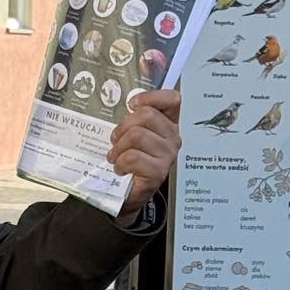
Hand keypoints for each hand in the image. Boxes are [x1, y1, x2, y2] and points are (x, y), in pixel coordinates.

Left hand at [111, 90, 180, 223]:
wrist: (128, 193)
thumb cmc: (130, 160)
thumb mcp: (132, 133)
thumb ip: (135, 117)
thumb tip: (129, 102)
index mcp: (169, 124)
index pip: (172, 100)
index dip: (151, 97)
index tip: (132, 104)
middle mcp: (173, 137)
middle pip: (146, 115)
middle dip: (124, 126)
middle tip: (116, 140)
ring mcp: (168, 155)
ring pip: (136, 135)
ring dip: (119, 147)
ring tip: (117, 156)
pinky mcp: (159, 171)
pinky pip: (132, 157)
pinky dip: (120, 162)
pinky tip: (120, 168)